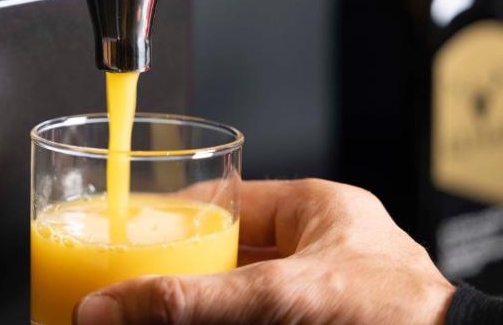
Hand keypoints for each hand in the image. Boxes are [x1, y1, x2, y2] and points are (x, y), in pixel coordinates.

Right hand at [74, 179, 455, 324]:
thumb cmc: (401, 317)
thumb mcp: (279, 296)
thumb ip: (191, 299)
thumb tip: (111, 306)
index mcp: (319, 211)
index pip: (226, 199)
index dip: (173, 217)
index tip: (131, 235)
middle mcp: (320, 254)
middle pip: (226, 259)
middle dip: (179, 278)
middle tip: (133, 290)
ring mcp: (324, 299)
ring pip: (240, 300)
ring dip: (198, 309)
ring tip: (150, 315)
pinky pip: (259, 320)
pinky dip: (225, 323)